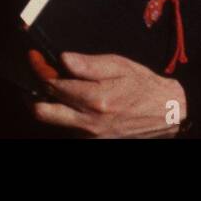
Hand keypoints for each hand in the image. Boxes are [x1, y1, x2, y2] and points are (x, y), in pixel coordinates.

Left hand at [30, 51, 186, 137]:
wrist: (167, 113)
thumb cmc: (143, 86)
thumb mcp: (119, 66)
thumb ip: (89, 64)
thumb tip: (64, 59)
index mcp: (95, 98)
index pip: (53, 84)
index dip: (40, 69)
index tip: (34, 59)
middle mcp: (89, 121)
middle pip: (43, 111)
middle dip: (34, 94)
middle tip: (37, 80)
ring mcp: (90, 135)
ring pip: (54, 122)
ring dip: (51, 105)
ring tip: (60, 89)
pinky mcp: (94, 142)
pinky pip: (69, 130)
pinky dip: (66, 116)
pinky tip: (76, 103)